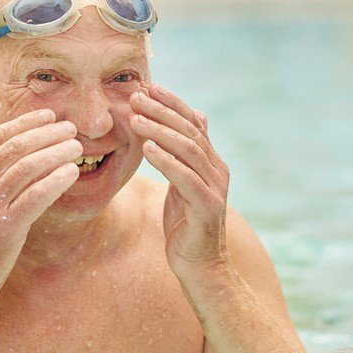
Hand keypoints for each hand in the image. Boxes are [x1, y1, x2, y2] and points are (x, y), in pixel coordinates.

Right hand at [0, 109, 80, 297]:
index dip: (24, 123)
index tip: (49, 115)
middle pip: (14, 147)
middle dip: (46, 133)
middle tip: (70, 128)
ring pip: (26, 167)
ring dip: (56, 152)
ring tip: (77, 147)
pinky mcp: (4, 227)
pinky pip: (35, 196)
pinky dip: (56, 180)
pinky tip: (73, 172)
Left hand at [130, 85, 229, 278]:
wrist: (201, 266)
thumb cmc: (187, 225)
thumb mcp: (185, 184)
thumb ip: (187, 155)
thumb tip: (197, 117)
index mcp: (212, 162)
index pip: (192, 123)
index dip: (171, 103)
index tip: (147, 87)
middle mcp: (218, 170)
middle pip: (189, 131)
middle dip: (161, 111)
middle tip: (135, 97)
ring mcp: (215, 187)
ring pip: (187, 149)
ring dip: (159, 131)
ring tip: (135, 118)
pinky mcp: (207, 205)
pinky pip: (185, 177)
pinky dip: (166, 161)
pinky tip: (146, 149)